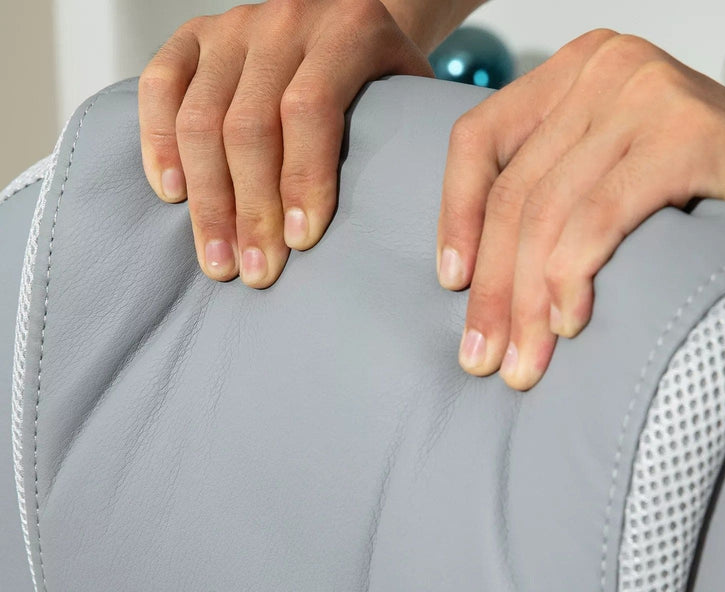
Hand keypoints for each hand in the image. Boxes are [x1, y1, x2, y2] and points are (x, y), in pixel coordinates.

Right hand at [138, 0, 432, 287]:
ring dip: (207, 202)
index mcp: (347, 28)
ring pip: (199, 119)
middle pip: (248, 126)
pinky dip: (158, 144)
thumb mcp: (407, 98)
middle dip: (251, 211)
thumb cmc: (379, 78)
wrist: (346, 16)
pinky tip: (174, 195)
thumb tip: (389, 227)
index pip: (310, 109)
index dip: (302, 181)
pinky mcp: (192, 36)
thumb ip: (399, 141)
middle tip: (256, 273)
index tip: (301, 243)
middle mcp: (284, 21)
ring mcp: (232, 26)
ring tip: (219, 260)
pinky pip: (158, 87)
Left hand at [436, 28, 724, 390]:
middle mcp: (606, 70)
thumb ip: (551, 194)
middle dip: (492, 289)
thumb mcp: (608, 178)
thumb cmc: (705, 195)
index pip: (479, 139)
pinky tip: (569, 325)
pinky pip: (596, 219)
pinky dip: (572, 279)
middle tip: (482, 356)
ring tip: (524, 365)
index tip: (451, 282)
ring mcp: (645, 94)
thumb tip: (472, 273)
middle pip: (514, 192)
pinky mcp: (685, 134)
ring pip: (548, 215)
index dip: (455, 216)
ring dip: (527, 304)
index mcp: (575, 74)